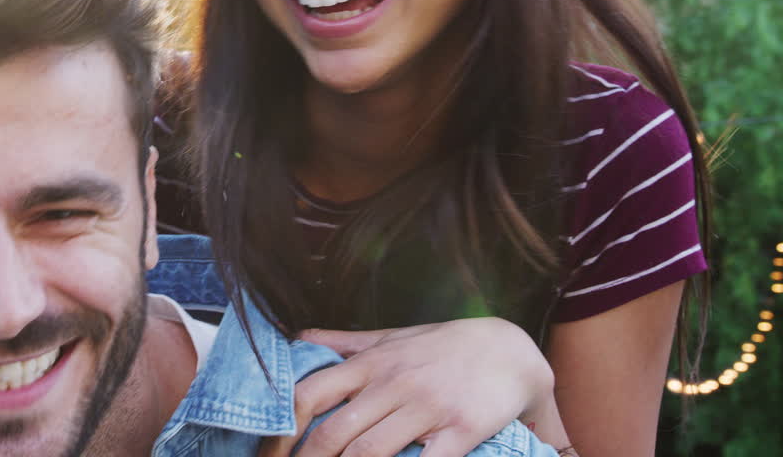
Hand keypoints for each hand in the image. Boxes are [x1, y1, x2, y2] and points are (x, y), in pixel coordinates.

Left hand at [258, 317, 557, 456]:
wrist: (511, 350)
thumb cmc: (444, 346)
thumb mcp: (392, 337)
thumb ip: (345, 343)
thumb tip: (299, 339)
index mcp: (371, 364)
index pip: (310, 392)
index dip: (283, 427)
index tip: (270, 452)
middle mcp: (393, 383)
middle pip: (334, 433)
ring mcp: (426, 407)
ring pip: (370, 453)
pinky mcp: (460, 430)